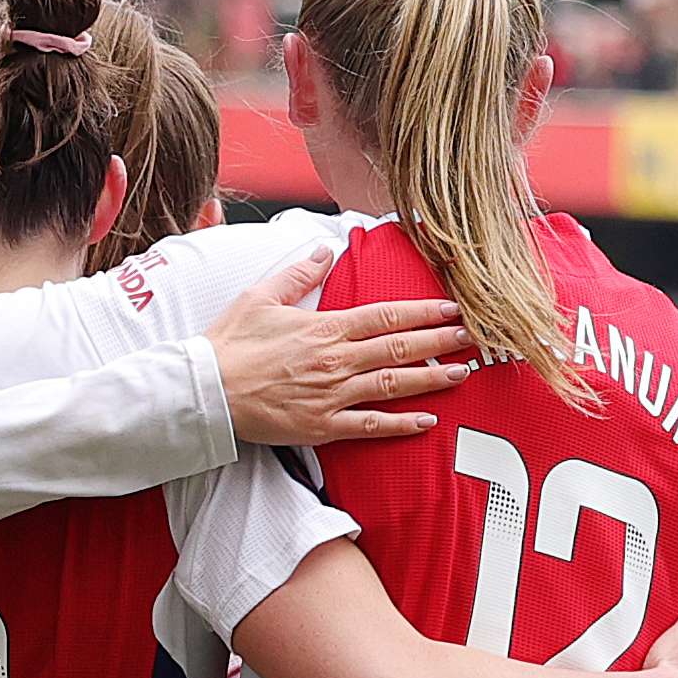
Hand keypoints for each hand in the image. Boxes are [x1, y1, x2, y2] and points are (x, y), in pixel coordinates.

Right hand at [205, 245, 477, 447]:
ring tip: (461, 374)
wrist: (205, 392)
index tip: (451, 307)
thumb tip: (325, 251)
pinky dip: (400, 424)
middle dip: (440, 342)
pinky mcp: (322, 426)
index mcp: (324, 328)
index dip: (422, 312)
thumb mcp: (260, 297)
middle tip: (472, 338)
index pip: (385, 316)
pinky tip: (426, 420)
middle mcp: (335, 360)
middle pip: (399, 348)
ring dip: (431, 379)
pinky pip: (370, 426)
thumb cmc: (228, 345)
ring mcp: (332, 395)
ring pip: (393, 385)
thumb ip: (298, 274)